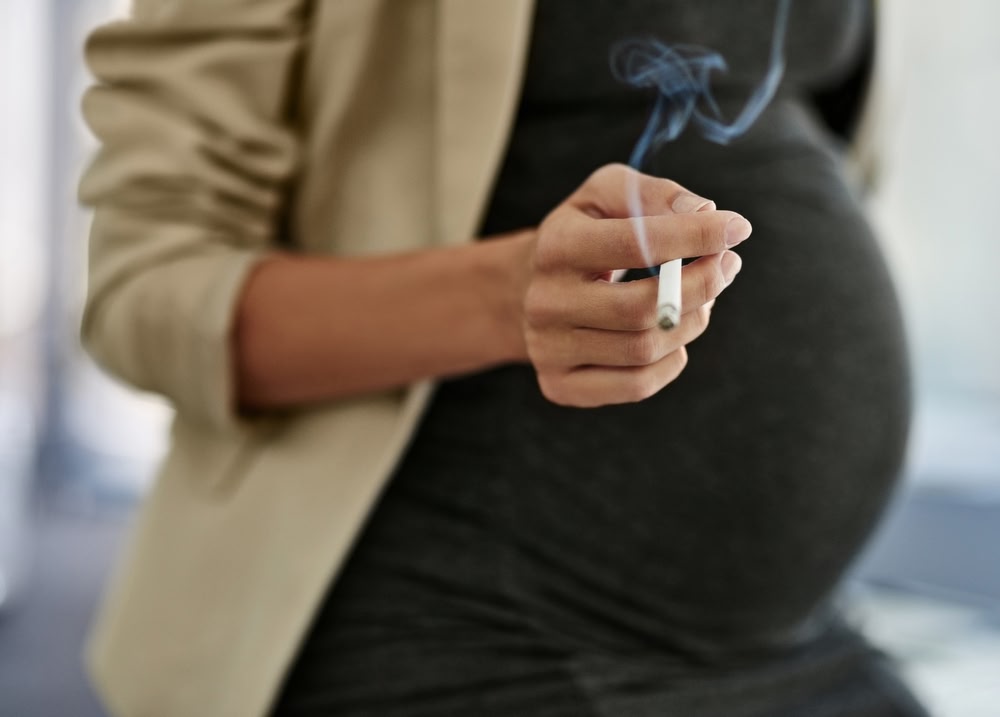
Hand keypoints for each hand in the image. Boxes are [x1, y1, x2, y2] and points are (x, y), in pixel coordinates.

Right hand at [520, 163, 749, 406]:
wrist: (528, 289)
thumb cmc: (585, 235)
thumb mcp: (608, 196)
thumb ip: (655, 195)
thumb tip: (704, 212)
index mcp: (555, 246)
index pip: (634, 243)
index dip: (696, 236)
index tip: (737, 228)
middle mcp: (544, 301)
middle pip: (643, 307)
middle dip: (701, 285)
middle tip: (727, 266)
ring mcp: (548, 349)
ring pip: (645, 349)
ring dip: (692, 322)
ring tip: (701, 299)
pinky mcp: (559, 385)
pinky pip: (638, 385)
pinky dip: (672, 360)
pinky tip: (673, 336)